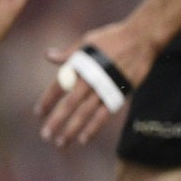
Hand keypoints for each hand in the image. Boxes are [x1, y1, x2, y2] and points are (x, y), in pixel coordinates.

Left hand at [36, 18, 156, 147]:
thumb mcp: (87, 40)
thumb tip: (48, 56)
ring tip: (61, 143)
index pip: (58, 86)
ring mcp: (105, 88)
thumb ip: (68, 53)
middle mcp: (90, 79)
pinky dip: (93, 128)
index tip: (38, 113)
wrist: (142, 38)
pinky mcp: (119, 94)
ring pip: (85, 113)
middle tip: (45, 135)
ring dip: (72, 129)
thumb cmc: (113, 37)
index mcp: (79, 65)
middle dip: (56, 121)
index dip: (47, 101)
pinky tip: (84, 139)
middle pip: (69, 104)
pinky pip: (104, 115)